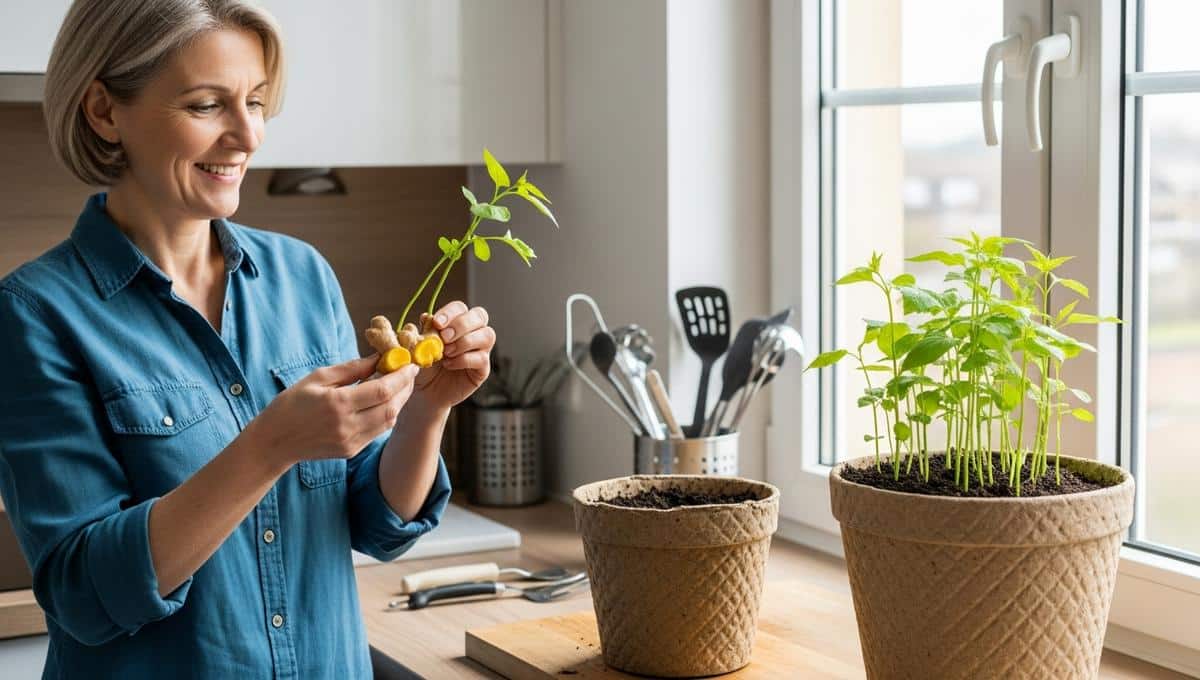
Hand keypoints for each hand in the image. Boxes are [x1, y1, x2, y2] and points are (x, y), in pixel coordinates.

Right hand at [245, 355, 420, 467]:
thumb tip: (378, 357)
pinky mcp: (351, 451)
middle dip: (405, 388)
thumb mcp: (318, 377)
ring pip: (388, 421)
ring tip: (399, 385)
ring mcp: (351, 441)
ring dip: (399, 402)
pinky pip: (378, 432)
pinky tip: (384, 402)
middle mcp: (347, 425)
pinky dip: (386, 415)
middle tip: (409, 372)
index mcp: (338, 404)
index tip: (410, 363)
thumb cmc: (292, 404)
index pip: (382, 390)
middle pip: (391, 407)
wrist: (275, 441)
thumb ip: (352, 368)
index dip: (401, 376)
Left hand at [412, 301, 494, 409]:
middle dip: (462, 324)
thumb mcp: (420, 346)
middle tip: (444, 337)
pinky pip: (482, 358)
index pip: (460, 308)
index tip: (437, 323)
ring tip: (446, 353)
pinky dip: (464, 360)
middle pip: (480, 316)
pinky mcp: (483, 368)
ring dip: (465, 342)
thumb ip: (424, 331)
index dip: (450, 312)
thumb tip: (427, 317)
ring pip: (487, 335)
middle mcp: (473, 332)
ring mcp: (481, 350)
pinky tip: (449, 364)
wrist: (425, 392)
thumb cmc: (424, 365)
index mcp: (457, 322)